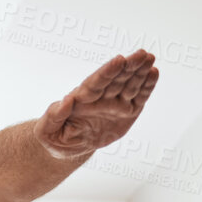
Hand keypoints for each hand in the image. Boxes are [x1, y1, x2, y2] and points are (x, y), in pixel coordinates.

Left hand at [35, 49, 158, 158]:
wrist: (68, 146)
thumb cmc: (54, 136)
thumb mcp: (47, 131)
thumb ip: (54, 115)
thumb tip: (65, 100)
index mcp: (82, 99)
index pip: (96, 83)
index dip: (107, 72)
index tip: (119, 60)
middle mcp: (101, 97)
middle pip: (116, 79)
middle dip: (129, 67)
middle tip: (142, 54)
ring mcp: (115, 103)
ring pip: (130, 85)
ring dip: (140, 72)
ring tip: (150, 59)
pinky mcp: (127, 112)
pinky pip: (139, 98)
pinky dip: (147, 87)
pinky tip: (154, 73)